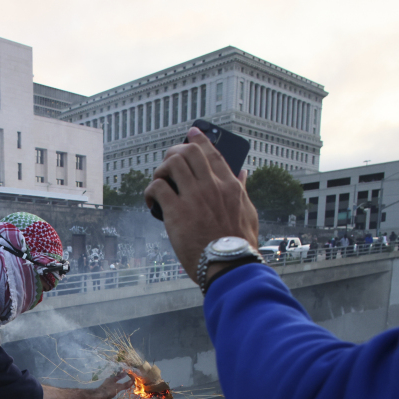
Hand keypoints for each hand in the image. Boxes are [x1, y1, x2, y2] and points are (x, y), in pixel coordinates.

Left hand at [90, 371, 130, 398]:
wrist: (99, 398)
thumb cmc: (109, 390)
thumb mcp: (118, 387)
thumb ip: (125, 385)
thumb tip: (132, 381)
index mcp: (111, 380)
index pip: (118, 376)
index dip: (122, 375)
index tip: (126, 373)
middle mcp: (109, 383)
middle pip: (115, 380)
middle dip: (120, 380)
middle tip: (125, 379)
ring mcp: (107, 389)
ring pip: (114, 386)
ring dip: (118, 386)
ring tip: (122, 386)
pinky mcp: (106, 394)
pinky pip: (113, 392)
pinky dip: (116, 391)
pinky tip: (117, 393)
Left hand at [145, 127, 259, 277]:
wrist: (229, 265)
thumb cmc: (238, 244)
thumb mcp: (248, 213)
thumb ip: (243, 190)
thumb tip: (243, 172)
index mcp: (230, 186)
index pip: (213, 153)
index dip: (199, 139)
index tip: (191, 133)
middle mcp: (211, 186)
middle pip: (188, 152)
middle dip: (174, 153)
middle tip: (168, 165)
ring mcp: (194, 197)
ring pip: (171, 164)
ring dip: (161, 170)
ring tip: (159, 184)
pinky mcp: (177, 212)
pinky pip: (157, 187)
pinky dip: (150, 191)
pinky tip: (151, 202)